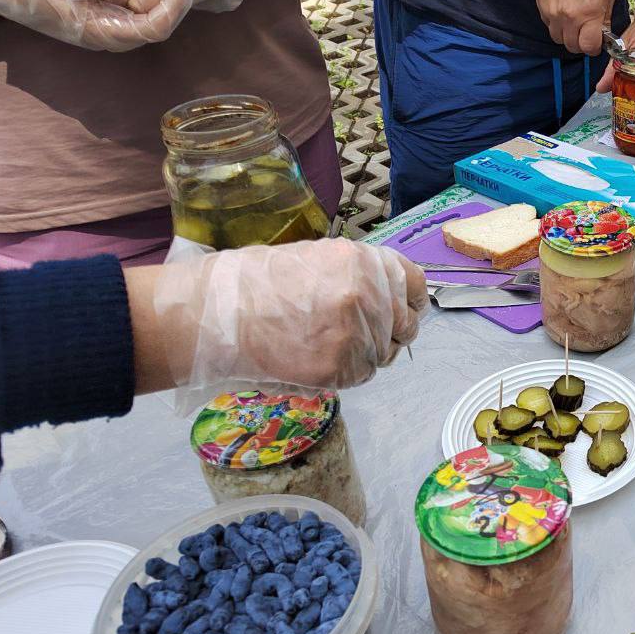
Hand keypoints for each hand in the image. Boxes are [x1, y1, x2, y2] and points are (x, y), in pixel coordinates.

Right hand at [153, 239, 426, 393]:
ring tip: (331, 344)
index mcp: (366, 262)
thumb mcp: (320, 258)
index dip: (411, 299)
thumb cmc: (261, 283)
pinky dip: (350, 371)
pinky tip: (321, 357)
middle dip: (392, 332)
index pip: (414, 284)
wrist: (220, 313)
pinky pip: (364, 374)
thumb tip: (392, 296)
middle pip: (406, 325)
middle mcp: (369, 296)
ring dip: (369, 353)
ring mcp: (358, 333)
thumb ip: (361, 275)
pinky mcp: (342, 368)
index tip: (406, 308)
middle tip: (365, 334)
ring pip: (386, 353)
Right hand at [535, 0, 613, 55]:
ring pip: (559, 39)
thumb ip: (605, 18)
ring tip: (574, 25)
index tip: (596, 43)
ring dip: (568, 37)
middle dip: (581, 45)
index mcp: (589, 14)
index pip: (589, 47)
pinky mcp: (543, 9)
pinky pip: (550, 27)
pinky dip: (557, 26)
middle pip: (572, 47)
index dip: (594, 48)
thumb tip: (603, 35)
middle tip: (586, 35)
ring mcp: (553, 14)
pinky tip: (564, 14)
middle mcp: (569, 18)